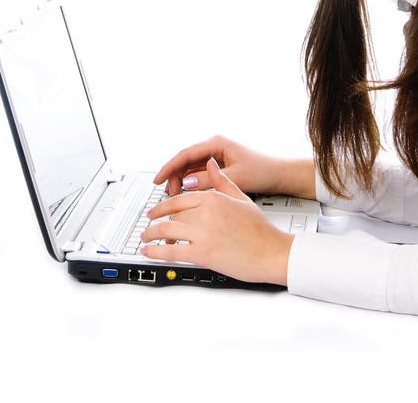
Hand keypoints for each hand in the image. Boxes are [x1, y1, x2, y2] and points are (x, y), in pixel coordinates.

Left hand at [141, 157, 293, 284]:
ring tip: (145, 240)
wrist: (272, 252)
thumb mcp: (241, 197)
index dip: (163, 206)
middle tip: (149, 227)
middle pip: (172, 215)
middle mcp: (205, 212)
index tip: (155, 211)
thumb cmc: (260, 229)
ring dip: (151, 236)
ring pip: (167, 231)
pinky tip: (149, 253)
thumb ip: (222, 181)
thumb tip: (210, 164)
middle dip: (157, 222)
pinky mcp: (202, 253)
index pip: (180, 199)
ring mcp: (203, 233)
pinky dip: (156, 253)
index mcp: (214, 198)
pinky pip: (171, 252)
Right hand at [153, 135, 288, 196]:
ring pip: (190, 168)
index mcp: (217, 143)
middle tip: (167, 194)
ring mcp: (216, 157)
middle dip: (174, 177)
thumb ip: (209, 180)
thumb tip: (186, 183)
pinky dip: (190, 183)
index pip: (185, 154)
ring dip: (181, 181)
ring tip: (174, 197)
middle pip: (185, 161)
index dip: (169, 167)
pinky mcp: (218, 167)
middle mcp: (214, 147)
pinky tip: (186, 195)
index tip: (158, 179)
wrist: (279, 175)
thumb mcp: (235, 177)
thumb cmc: (262, 171)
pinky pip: (198, 173)